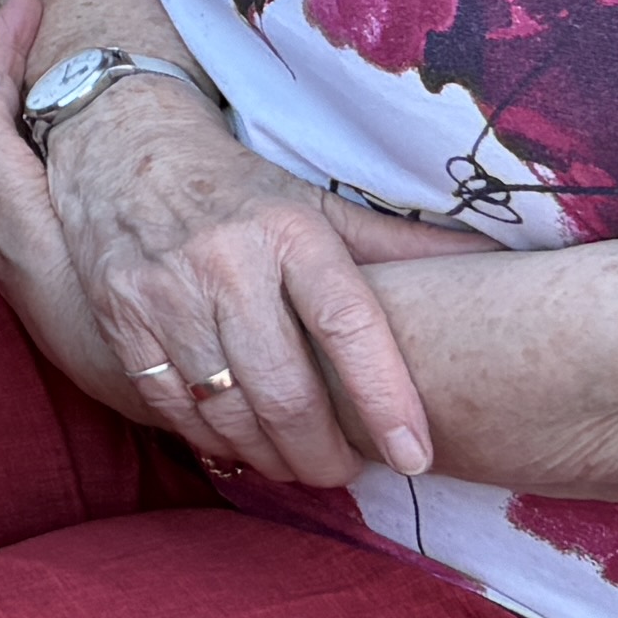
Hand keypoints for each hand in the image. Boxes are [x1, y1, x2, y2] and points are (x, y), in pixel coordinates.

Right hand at [0, 0, 435, 486]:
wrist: (120, 144)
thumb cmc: (238, 188)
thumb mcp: (317, 204)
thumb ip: (398, 245)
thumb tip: (497, 260)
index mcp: (288, 230)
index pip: (348, 326)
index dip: (386, 399)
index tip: (414, 456)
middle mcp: (225, 260)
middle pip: (284, 390)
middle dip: (323, 454)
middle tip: (345, 473)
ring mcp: (164, 290)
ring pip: (227, 409)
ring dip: (270, 457)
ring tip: (297, 466)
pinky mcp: (119, 315)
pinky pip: (170, 405)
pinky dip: (210, 439)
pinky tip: (237, 445)